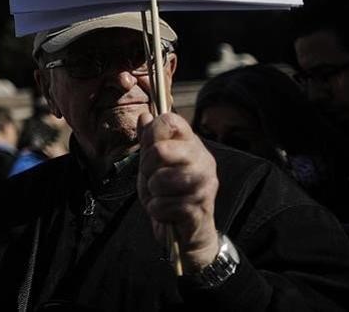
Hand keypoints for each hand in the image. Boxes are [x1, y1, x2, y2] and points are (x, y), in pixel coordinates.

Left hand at [137, 112, 220, 270]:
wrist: (185, 232)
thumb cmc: (168, 194)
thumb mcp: (152, 165)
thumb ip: (149, 141)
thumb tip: (145, 115)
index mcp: (191, 145)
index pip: (171, 121)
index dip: (152, 134)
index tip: (150, 150)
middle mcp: (202, 160)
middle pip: (162, 149)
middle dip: (147, 167)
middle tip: (152, 178)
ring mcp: (204, 184)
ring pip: (162, 179)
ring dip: (153, 191)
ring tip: (161, 196)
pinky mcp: (199, 208)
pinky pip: (164, 204)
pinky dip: (157, 210)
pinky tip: (166, 212)